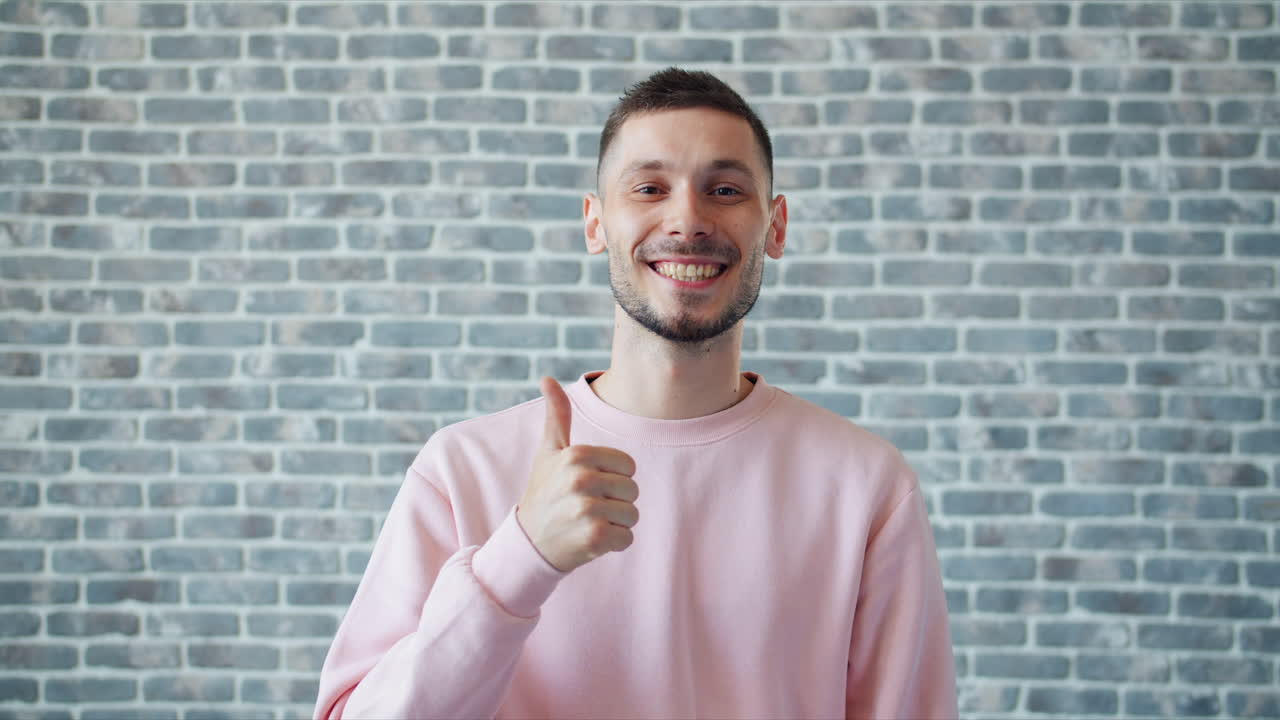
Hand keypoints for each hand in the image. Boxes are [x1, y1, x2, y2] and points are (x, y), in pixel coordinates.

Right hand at [516, 377, 638, 572]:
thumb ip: (556, 415)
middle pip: (632, 490)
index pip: (628, 465)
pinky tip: (590, 541)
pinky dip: (613, 544)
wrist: (528, 543)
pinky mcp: (594, 537)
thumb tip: (547, 379)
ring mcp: (587, 509)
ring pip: (632, 515)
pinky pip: (627, 538)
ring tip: (588, 523)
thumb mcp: (548, 452)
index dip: (613, 478)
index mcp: (576, 454)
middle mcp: (581, 479)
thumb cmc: (544, 492)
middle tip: (586, 507)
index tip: (588, 486)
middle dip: (615, 502)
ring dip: (615, 524)